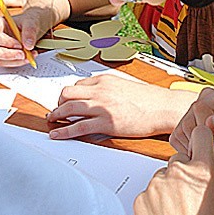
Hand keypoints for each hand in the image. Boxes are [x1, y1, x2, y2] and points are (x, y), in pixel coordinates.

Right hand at [0, 9, 44, 66]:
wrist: (33, 28)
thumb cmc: (28, 22)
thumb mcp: (31, 22)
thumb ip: (29, 31)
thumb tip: (28, 46)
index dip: (5, 42)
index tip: (19, 45)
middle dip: (7, 55)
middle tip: (23, 55)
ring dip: (16, 60)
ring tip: (30, 55)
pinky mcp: (1, 57)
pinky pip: (7, 64)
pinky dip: (19, 62)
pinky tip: (29, 57)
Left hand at [47, 76, 195, 138]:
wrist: (162, 107)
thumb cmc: (148, 99)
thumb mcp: (124, 86)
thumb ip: (108, 89)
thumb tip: (96, 95)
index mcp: (104, 80)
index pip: (78, 84)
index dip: (69, 94)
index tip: (65, 100)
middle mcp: (100, 90)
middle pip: (68, 93)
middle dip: (59, 102)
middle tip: (56, 110)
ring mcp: (102, 106)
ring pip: (69, 108)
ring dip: (56, 114)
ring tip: (51, 120)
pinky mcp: (106, 123)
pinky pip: (78, 126)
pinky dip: (63, 131)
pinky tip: (56, 134)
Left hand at [134, 125, 213, 214]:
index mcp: (204, 171)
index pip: (201, 134)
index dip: (202, 139)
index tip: (201, 143)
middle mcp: (179, 173)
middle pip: (179, 159)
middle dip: (185, 172)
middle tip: (191, 195)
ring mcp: (157, 185)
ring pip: (163, 177)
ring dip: (169, 188)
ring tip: (179, 212)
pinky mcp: (141, 198)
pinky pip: (149, 192)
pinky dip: (155, 203)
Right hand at [170, 84, 213, 173]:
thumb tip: (212, 122)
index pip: (201, 107)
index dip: (204, 127)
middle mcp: (209, 98)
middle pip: (189, 119)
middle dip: (201, 140)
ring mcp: (196, 110)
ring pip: (181, 129)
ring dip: (195, 146)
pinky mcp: (188, 123)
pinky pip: (177, 137)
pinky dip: (188, 149)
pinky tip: (205, 151)